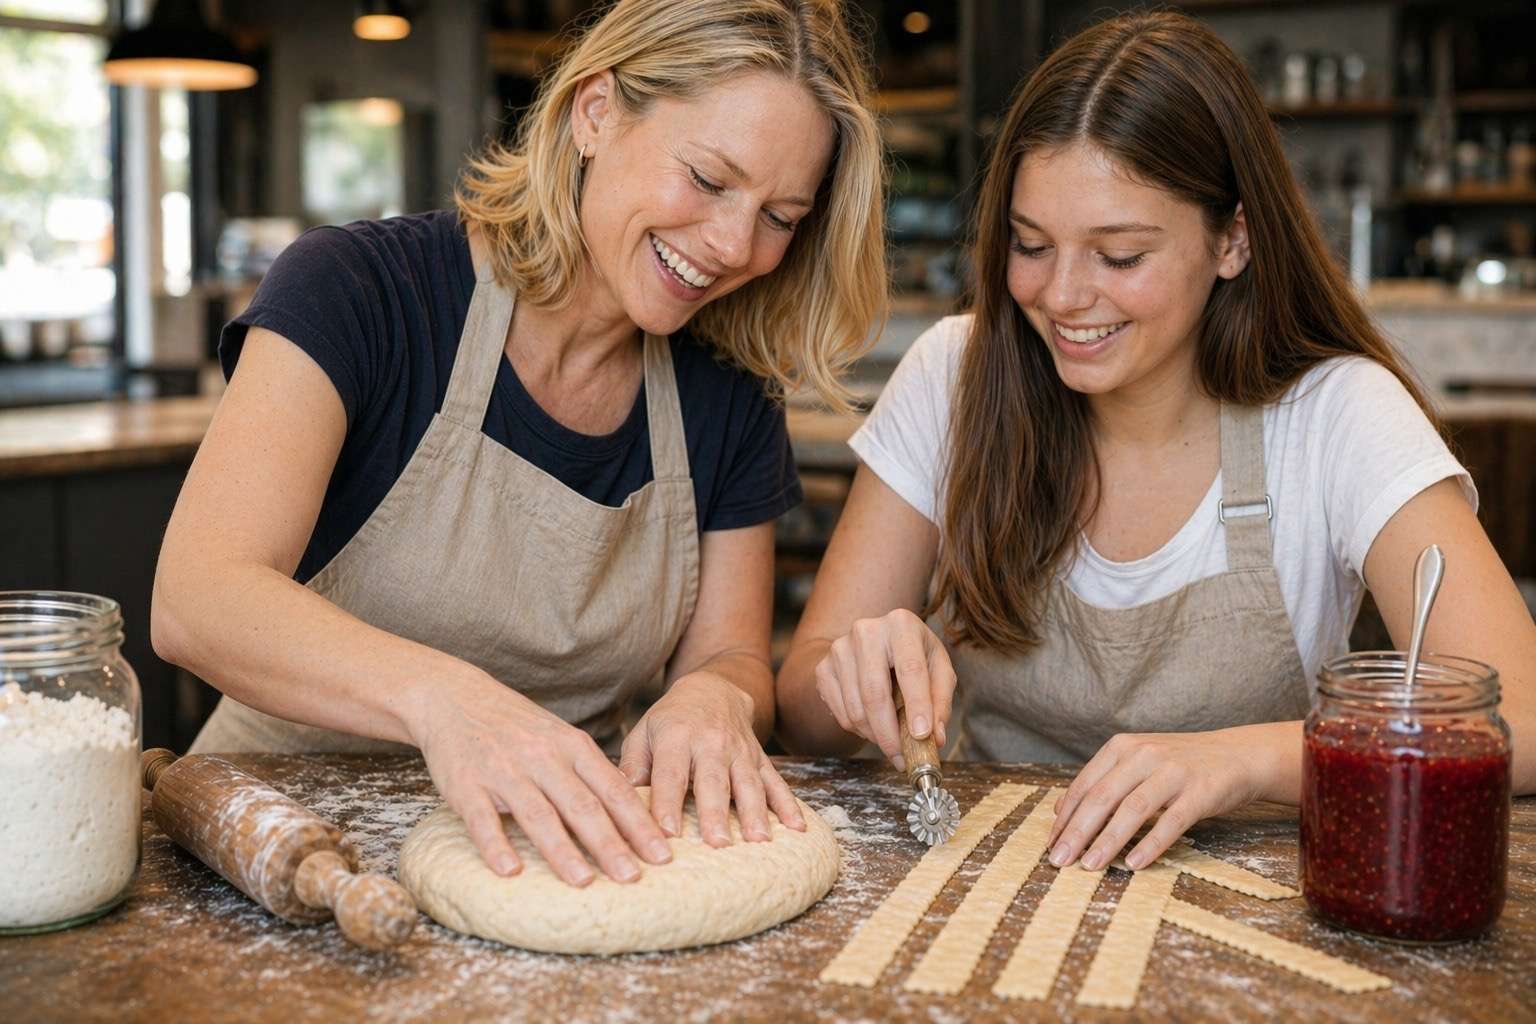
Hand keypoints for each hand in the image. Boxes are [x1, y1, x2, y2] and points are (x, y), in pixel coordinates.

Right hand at [411, 672, 673, 886]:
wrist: (456, 699)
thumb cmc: (518, 727)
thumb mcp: (561, 738)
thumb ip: (590, 772)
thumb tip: (633, 813)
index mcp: (572, 746)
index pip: (613, 789)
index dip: (639, 823)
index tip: (663, 853)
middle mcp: (542, 757)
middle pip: (582, 806)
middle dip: (610, 844)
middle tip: (633, 877)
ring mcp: (504, 771)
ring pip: (539, 815)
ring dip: (562, 851)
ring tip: (584, 881)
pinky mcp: (467, 785)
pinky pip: (482, 820)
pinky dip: (496, 846)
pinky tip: (510, 872)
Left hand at [619, 672, 804, 846]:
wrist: (714, 688)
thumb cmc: (670, 721)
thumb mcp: (643, 733)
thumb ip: (633, 767)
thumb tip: (618, 801)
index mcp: (677, 737)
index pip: (671, 773)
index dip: (667, 803)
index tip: (666, 833)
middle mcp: (711, 742)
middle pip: (713, 780)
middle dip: (716, 812)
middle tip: (718, 844)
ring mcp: (740, 750)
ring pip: (749, 782)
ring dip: (755, 812)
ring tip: (759, 841)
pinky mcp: (759, 758)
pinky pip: (775, 781)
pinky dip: (788, 805)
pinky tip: (797, 828)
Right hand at [812, 609, 955, 767]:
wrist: (874, 642)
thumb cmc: (913, 656)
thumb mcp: (938, 668)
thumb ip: (941, 701)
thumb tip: (935, 738)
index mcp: (901, 624)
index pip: (910, 670)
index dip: (917, 705)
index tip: (922, 736)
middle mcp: (866, 631)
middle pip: (875, 693)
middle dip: (890, 734)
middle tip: (903, 759)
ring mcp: (839, 649)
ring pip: (856, 709)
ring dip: (876, 736)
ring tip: (892, 741)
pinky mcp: (823, 668)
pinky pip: (841, 713)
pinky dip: (859, 730)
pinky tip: (874, 725)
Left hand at [1046, 731, 1264, 870]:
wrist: (1237, 755)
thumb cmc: (1179, 764)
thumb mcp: (1136, 761)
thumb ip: (1102, 781)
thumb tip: (1059, 811)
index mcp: (1122, 747)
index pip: (1085, 785)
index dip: (1066, 816)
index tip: (1051, 843)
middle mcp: (1144, 755)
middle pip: (1102, 798)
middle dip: (1077, 832)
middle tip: (1059, 860)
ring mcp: (1173, 773)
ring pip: (1132, 810)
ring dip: (1108, 841)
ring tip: (1089, 866)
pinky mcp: (1200, 793)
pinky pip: (1170, 823)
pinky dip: (1149, 844)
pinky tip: (1133, 864)